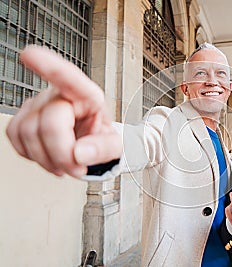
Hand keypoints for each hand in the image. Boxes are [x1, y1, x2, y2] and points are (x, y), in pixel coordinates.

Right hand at [6, 45, 121, 177]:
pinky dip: (31, 154)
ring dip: (46, 159)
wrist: (92, 147)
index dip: (48, 66)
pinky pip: (14, 136)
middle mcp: (60, 95)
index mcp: (87, 96)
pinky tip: (48, 155)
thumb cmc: (103, 139)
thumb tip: (80, 153)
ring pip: (27, 133)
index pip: (69, 78)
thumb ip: (103, 149)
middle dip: (61, 154)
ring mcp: (39, 104)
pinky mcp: (24, 117)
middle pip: (49, 124)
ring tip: (64, 163)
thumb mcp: (115, 145)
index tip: (30, 54)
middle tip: (75, 167)